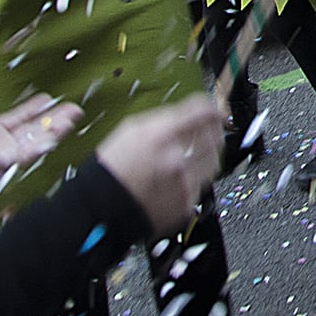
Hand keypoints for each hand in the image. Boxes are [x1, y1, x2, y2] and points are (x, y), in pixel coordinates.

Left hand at [0, 80, 82, 179]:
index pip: (18, 119)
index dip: (32, 109)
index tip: (46, 98)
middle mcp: (1, 144)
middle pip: (34, 130)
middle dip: (54, 120)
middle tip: (72, 110)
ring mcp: (5, 153)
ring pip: (37, 139)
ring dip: (56, 128)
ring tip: (72, 117)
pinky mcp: (5, 160)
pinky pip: (28, 151)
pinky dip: (43, 142)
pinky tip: (56, 132)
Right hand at [95, 94, 224, 233]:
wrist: (101, 208)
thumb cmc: (113, 168)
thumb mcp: (132, 129)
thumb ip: (165, 119)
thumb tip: (190, 112)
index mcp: (162, 136)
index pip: (202, 112)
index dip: (210, 107)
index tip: (212, 109)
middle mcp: (176, 159)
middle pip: (215, 136)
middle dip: (214, 129)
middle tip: (211, 129)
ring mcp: (183, 184)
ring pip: (213, 161)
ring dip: (209, 153)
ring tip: (199, 152)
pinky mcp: (186, 204)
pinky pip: (202, 184)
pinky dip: (196, 177)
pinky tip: (182, 175)